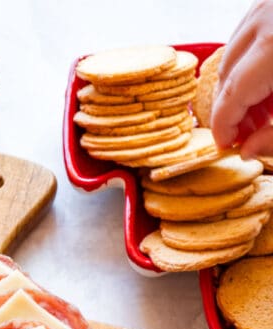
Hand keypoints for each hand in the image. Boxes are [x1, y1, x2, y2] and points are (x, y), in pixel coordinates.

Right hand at [212, 0, 272, 156]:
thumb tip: (247, 151)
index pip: (231, 93)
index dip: (224, 126)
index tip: (227, 145)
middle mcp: (267, 17)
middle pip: (227, 72)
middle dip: (233, 108)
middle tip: (248, 131)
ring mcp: (267, 3)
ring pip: (234, 51)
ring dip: (240, 84)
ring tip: (263, 107)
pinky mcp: (270, 0)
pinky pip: (250, 32)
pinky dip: (252, 59)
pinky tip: (269, 80)